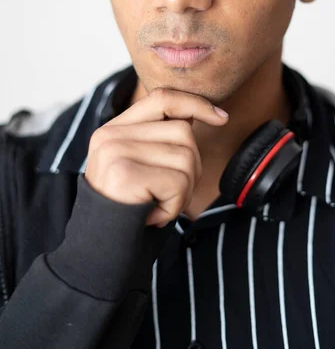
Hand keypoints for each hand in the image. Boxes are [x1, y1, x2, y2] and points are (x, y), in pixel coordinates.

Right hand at [85, 88, 228, 226]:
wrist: (99, 249)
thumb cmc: (129, 209)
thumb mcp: (141, 166)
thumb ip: (160, 138)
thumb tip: (199, 113)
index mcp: (114, 129)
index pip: (163, 98)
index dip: (196, 104)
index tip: (222, 117)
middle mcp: (110, 134)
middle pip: (183, 132)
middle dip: (191, 167)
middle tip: (167, 194)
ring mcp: (115, 151)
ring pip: (186, 158)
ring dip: (183, 190)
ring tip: (158, 205)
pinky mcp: (123, 173)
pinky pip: (178, 183)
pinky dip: (175, 205)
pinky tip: (153, 215)